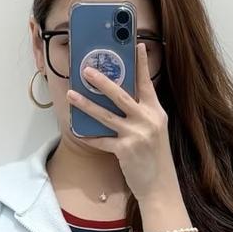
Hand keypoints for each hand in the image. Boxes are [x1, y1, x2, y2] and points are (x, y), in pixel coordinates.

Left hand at [66, 42, 176, 203]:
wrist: (160, 187)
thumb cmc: (155, 158)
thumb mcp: (154, 131)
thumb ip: (141, 114)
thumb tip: (119, 99)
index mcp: (156, 112)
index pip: (147, 83)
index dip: (141, 64)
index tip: (136, 45)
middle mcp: (147, 120)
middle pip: (120, 95)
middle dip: (102, 81)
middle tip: (87, 69)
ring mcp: (136, 135)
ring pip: (105, 115)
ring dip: (86, 104)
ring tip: (71, 94)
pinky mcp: (125, 150)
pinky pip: (102, 140)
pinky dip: (89, 136)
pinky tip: (76, 130)